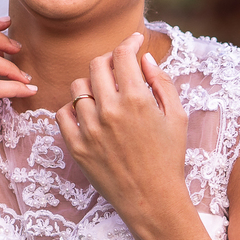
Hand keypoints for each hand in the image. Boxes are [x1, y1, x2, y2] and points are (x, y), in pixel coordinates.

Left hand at [56, 32, 189, 230]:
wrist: (152, 198)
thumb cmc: (170, 157)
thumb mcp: (177, 117)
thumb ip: (162, 83)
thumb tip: (144, 59)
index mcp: (137, 100)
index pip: (123, 55)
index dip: (129, 42)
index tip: (134, 41)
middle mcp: (109, 111)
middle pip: (96, 66)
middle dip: (109, 60)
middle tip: (119, 67)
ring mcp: (89, 129)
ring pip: (78, 88)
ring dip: (91, 84)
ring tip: (105, 94)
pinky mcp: (76, 146)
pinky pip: (62, 114)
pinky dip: (73, 109)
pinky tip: (88, 113)